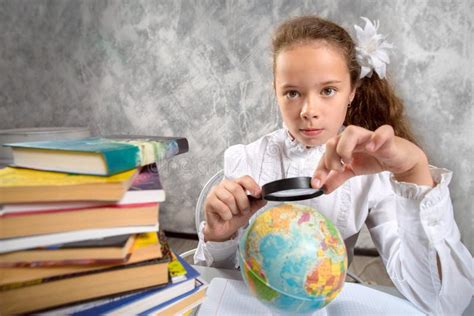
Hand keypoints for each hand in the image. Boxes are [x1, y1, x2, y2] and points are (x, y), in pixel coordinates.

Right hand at [203, 176, 266, 241]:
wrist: (222, 230)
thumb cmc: (233, 218)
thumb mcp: (248, 210)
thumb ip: (256, 203)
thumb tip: (265, 197)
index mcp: (235, 185)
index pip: (244, 179)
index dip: (252, 185)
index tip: (258, 194)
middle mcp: (224, 186)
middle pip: (237, 188)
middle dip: (243, 203)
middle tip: (243, 211)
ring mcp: (215, 192)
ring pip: (229, 198)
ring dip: (234, 210)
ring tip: (233, 214)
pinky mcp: (209, 201)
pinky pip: (222, 207)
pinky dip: (227, 215)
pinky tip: (225, 217)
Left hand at [312, 125, 433, 192]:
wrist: (398, 159)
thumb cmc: (373, 159)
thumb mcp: (352, 171)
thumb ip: (337, 178)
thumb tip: (322, 189)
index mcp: (343, 145)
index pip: (325, 154)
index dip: (320, 169)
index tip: (316, 184)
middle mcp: (353, 138)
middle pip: (333, 140)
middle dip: (331, 157)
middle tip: (338, 170)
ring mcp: (369, 136)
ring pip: (351, 131)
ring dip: (345, 147)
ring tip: (349, 161)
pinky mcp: (387, 137)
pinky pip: (383, 131)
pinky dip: (376, 139)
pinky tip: (371, 149)